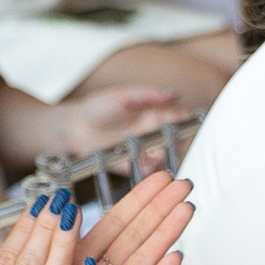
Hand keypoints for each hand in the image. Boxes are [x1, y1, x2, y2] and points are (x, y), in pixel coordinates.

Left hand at [56, 86, 185, 155]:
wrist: (72, 127)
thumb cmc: (95, 108)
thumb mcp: (123, 96)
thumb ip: (148, 95)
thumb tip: (173, 94)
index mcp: (149, 116)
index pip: (173, 118)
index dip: (184, 118)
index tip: (191, 117)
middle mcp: (147, 135)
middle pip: (172, 140)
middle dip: (179, 140)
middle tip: (179, 137)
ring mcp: (140, 151)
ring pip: (162, 156)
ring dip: (165, 154)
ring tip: (160, 150)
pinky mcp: (129, 165)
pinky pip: (145, 170)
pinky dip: (150, 168)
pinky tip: (149, 162)